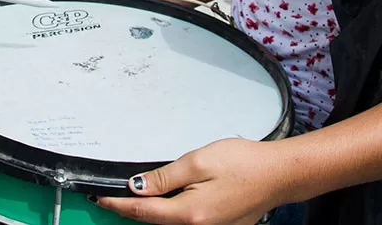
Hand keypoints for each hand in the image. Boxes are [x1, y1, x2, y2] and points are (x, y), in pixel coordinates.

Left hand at [94, 138, 287, 224]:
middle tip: (111, 198)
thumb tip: (137, 187)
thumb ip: (165, 177)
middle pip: (155, 221)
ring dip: (151, 213)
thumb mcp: (198, 162)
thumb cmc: (244, 164)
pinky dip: (171, 213)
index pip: (142, 212)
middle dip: (132, 211)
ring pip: (171, 224)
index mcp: (189, 213)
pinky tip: (166, 201)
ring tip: (133, 199)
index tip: (100, 198)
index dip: (118, 205)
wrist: (280, 174)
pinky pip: (187, 222)